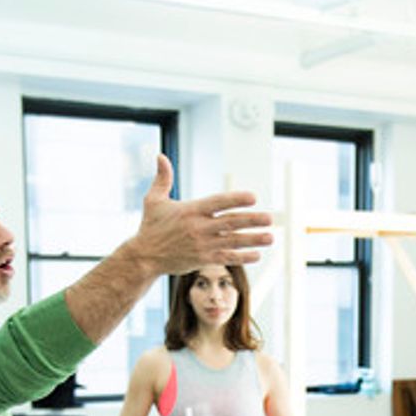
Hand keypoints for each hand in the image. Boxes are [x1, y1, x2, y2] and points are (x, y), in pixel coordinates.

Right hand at [132, 156, 272, 273]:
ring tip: (271, 236)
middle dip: (252, 220)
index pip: (218, 202)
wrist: (144, 256)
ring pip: (233, 241)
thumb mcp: (153, 200)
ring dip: (253, 239)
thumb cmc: (150, 226)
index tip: (253, 197)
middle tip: (270, 218)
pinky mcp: (203, 259)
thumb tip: (160, 155)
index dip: (236, 200)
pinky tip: (257, 255)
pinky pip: (227, 258)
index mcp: (191, 210)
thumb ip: (162, 178)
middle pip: (231, 223)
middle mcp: (199, 228)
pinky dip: (243, 257)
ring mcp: (202, 245)